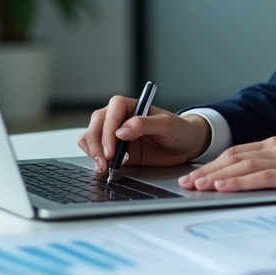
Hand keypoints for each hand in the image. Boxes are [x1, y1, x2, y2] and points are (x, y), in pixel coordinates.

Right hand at [77, 96, 211, 173]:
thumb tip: (121, 132)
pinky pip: (95, 152)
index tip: (112, 151)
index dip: (107, 133)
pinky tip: (105, 169)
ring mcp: (113, 134)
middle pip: (95, 126)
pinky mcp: (114, 150)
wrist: (186, 145)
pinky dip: (95, 159)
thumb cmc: (178, 129)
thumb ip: (144, 124)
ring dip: (92, 152)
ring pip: (90, 137)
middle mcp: (117, 118)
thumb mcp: (166, 124)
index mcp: (128, 105)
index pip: (110, 115)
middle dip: (96, 145)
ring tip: (103, 168)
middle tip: (103, 164)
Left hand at [178, 137, 275, 197]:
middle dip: (206, 170)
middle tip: (185, 182)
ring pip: (243, 166)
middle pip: (234, 157)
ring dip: (216, 176)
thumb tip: (250, 181)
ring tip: (196, 185)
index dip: (212, 164)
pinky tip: (224, 186)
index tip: (194, 175)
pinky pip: (262, 177)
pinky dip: (239, 181)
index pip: (236, 152)